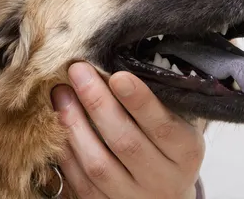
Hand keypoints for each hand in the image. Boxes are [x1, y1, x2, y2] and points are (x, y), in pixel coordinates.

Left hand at [51, 62, 204, 198]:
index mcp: (186, 152)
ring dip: (74, 124)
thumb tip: (121, 59)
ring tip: (60, 93)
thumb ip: (159, 98)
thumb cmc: (168, 146)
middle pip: (126, 142)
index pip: (164, 127)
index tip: (118, 76)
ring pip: (98, 164)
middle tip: (78, 71)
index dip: (140, 102)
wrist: (165, 195)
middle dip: (98, 103)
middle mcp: (163, 179)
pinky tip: (57, 123)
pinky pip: (81, 181)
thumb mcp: (178, 121)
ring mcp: (133, 197)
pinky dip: (65, 151)